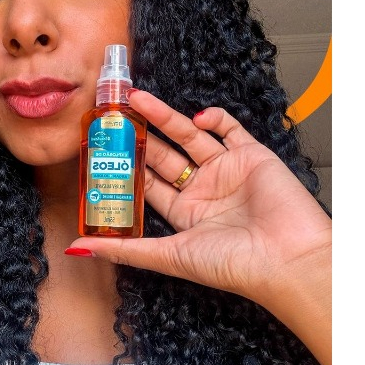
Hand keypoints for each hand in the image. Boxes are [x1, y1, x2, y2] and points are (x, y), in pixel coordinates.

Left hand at [67, 89, 331, 364]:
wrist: (288, 259)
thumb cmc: (233, 265)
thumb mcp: (169, 256)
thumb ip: (125, 249)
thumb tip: (76, 248)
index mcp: (184, 214)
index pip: (147, 183)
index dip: (126, 165)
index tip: (102, 147)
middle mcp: (203, 191)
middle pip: (164, 155)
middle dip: (139, 135)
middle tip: (115, 113)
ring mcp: (227, 171)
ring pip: (189, 137)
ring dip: (165, 117)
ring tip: (138, 99)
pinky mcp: (252, 156)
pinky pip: (230, 129)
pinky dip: (214, 118)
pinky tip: (195, 115)